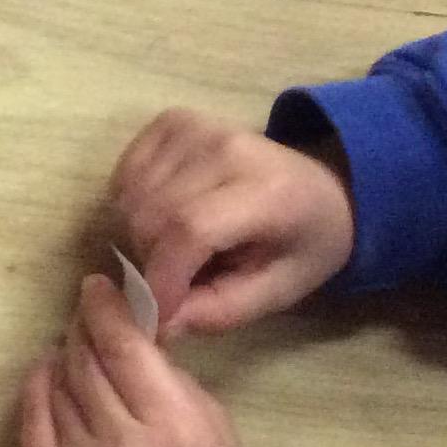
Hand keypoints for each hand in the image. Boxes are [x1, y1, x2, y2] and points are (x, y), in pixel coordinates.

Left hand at [19, 275, 260, 446]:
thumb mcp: (209, 419)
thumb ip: (161, 370)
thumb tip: (117, 320)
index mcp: (169, 427)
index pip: (121, 345)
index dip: (105, 306)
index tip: (96, 285)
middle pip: (84, 359)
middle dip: (85, 327)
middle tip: (89, 313)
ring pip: (56, 381)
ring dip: (66, 358)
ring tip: (80, 351)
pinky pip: (33, 415)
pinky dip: (42, 387)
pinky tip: (55, 377)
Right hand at [111, 108, 355, 336]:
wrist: (322, 188)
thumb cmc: (302, 245)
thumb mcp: (278, 291)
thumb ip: (221, 310)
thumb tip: (159, 325)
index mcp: (267, 192)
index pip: (190, 229)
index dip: (163, 276)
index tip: (157, 315)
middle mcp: (226, 148)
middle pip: (151, 215)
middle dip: (150, 262)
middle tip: (175, 282)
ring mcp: (194, 128)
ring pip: (129, 197)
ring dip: (138, 235)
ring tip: (175, 248)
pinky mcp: (171, 121)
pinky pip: (124, 173)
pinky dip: (130, 204)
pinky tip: (163, 215)